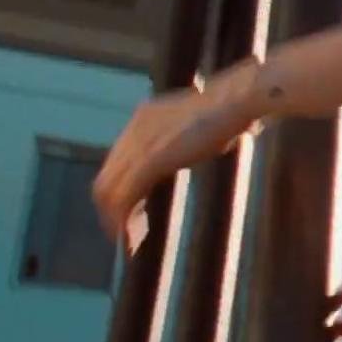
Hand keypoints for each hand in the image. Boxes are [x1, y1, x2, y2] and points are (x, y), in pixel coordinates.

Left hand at [92, 64, 262, 244]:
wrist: (235, 101)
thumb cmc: (230, 111)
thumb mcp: (197, 126)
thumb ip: (185, 138)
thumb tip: (192, 148)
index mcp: (144, 118)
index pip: (118, 160)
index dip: (120, 187)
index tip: (131, 209)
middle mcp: (134, 130)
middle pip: (106, 177)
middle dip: (111, 208)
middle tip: (124, 233)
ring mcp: (139, 145)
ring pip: (108, 190)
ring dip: (114, 219)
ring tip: (127, 240)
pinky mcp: (150, 161)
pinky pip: (125, 197)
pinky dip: (123, 220)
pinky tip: (131, 237)